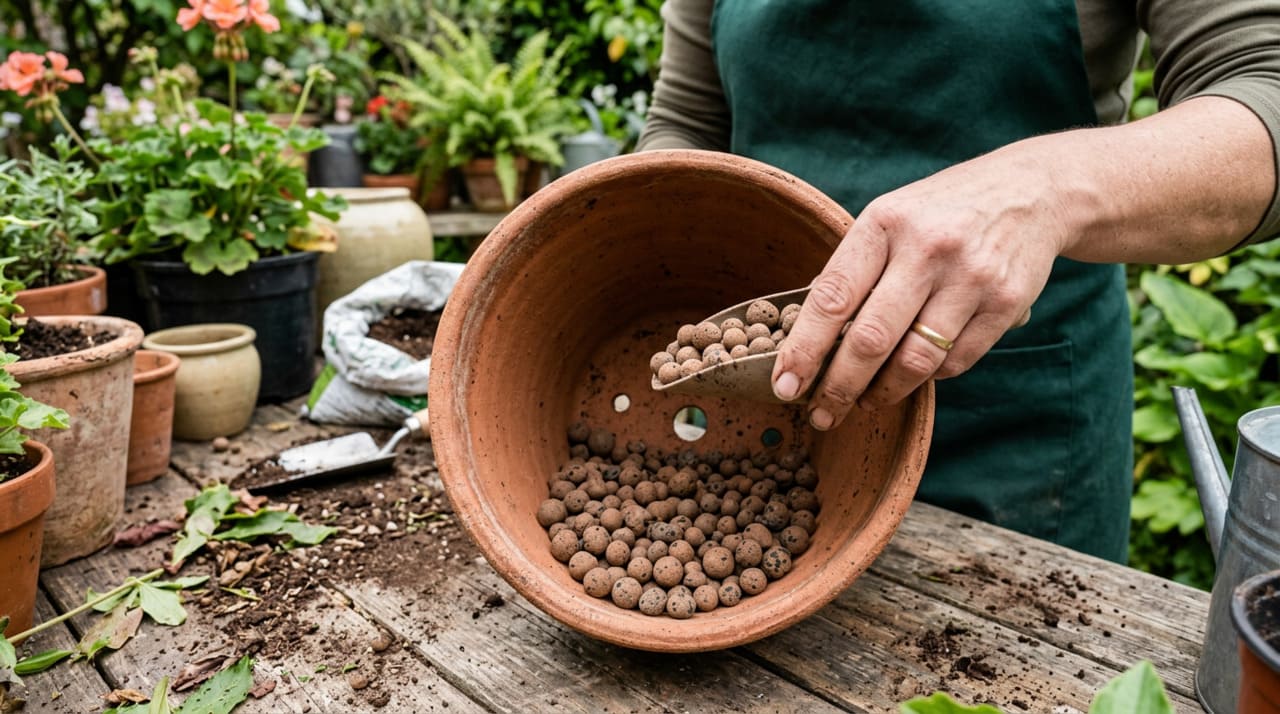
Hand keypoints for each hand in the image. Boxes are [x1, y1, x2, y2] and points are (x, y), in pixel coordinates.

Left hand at [771, 146, 1069, 429]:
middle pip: (870, 339)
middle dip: (838, 387)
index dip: (804, 349)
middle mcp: (927, 249)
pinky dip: (929, 377)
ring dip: (882, 393)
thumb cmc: (942, 212)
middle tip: (821, 414)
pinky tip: (914, 375)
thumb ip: (854, 268)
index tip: (784, 385)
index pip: (832, 297)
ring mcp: (970, 277)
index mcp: (885, 223)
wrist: (1033, 189)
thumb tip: (808, 330)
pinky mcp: (1006, 303)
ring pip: (915, 361)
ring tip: (864, 402)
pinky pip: (955, 362)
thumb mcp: (891, 217)